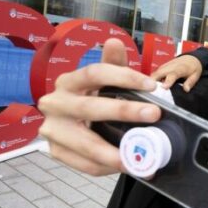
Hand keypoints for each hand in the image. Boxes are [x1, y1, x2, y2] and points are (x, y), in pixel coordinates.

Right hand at [38, 38, 160, 175]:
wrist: (70, 123)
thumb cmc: (91, 97)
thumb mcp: (102, 80)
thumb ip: (112, 63)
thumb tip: (115, 42)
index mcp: (67, 81)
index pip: (94, 72)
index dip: (123, 76)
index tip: (151, 85)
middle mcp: (54, 103)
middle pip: (91, 107)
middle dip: (125, 111)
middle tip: (154, 114)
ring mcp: (52, 130)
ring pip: (85, 143)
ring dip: (115, 151)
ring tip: (139, 156)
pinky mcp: (55, 151)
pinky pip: (83, 163)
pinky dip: (106, 166)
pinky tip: (126, 164)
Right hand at [151, 55, 202, 91]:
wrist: (190, 59)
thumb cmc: (192, 67)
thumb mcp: (195, 75)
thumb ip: (190, 82)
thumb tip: (186, 89)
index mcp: (180, 68)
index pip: (173, 74)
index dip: (168, 81)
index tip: (164, 87)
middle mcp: (170, 66)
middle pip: (159, 73)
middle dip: (153, 82)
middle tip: (151, 93)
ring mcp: (165, 66)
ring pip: (155, 74)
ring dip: (151, 82)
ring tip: (150, 92)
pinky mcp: (161, 68)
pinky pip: (155, 74)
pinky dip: (152, 81)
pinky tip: (151, 88)